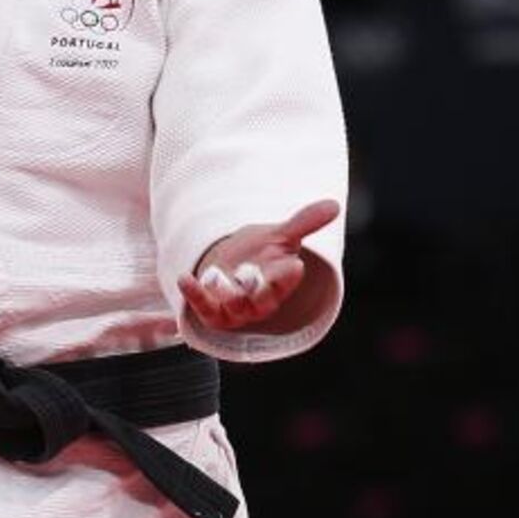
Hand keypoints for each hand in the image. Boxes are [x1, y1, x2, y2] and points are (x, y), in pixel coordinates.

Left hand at [180, 199, 340, 331]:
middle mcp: (263, 300)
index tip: (294, 266)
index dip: (289, 274)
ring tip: (214, 275)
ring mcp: (238, 310)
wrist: (231, 266)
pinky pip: (204, 308)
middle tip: (249, 273)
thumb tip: (334, 205)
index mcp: (282, 282)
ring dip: (225, 293)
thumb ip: (305, 222)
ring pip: (235, 307)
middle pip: (263, 300)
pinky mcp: (214, 313)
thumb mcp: (281, 235)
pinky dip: (194, 295)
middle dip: (257, 288)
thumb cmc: (261, 253)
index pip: (289, 279)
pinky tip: (184, 277)